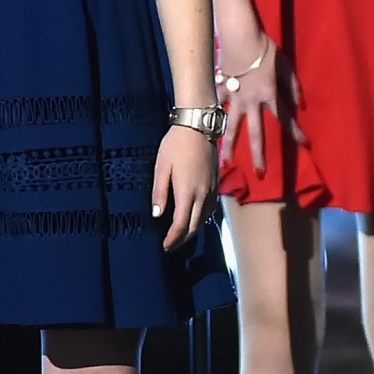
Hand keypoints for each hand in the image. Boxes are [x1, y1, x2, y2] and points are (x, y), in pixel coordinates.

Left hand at [153, 124, 216, 247]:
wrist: (198, 126)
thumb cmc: (176, 144)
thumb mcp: (162, 167)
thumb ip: (159, 192)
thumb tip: (157, 214)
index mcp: (187, 191)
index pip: (181, 225)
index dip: (173, 239)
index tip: (164, 246)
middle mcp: (203, 194)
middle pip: (194, 226)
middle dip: (182, 239)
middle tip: (170, 246)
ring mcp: (212, 189)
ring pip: (204, 219)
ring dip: (192, 230)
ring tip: (180, 235)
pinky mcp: (216, 184)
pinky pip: (210, 209)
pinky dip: (200, 219)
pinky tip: (193, 218)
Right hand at [220, 34, 306, 174]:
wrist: (240, 36)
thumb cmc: (264, 48)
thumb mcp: (284, 65)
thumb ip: (293, 86)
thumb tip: (301, 105)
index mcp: (269, 96)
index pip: (285, 119)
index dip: (296, 133)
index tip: (305, 146)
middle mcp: (252, 103)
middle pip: (256, 134)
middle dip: (260, 155)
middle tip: (261, 174)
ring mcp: (234, 99)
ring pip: (231, 128)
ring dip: (229, 147)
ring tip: (225, 164)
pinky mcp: (221, 91)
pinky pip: (216, 107)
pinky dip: (212, 117)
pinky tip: (205, 131)